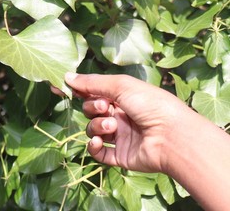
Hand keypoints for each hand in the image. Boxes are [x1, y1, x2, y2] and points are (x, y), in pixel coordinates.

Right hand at [65, 73, 198, 172]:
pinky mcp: (120, 155)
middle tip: (105, 107)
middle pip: (91, 111)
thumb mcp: (121, 86)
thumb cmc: (150, 104)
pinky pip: (98, 153)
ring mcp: (120, 136)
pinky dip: (94, 147)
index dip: (79, 90)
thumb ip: (93, 83)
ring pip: (94, 130)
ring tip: (113, 126)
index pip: (94, 92)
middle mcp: (120, 115)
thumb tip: (67, 76)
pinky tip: (98, 142)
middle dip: (93, 108)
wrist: (172, 136)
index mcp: (122, 97)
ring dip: (97, 126)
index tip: (61, 86)